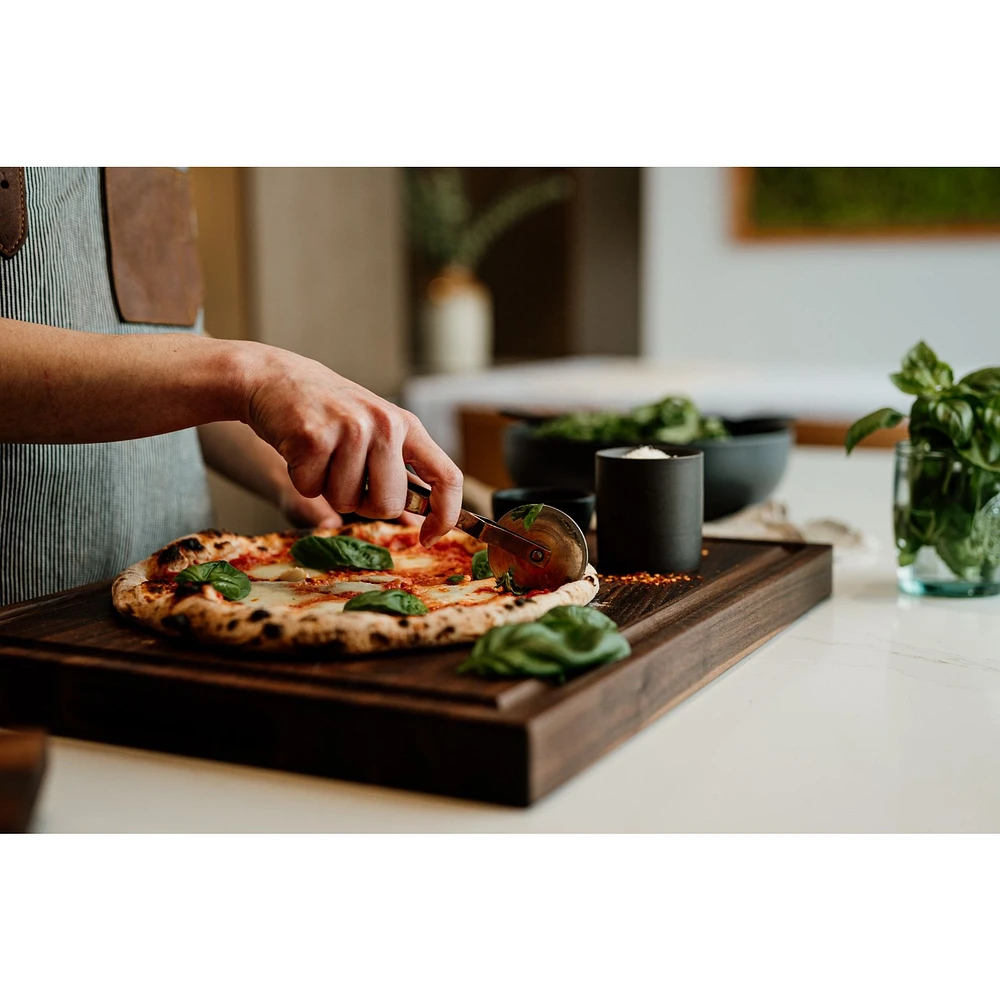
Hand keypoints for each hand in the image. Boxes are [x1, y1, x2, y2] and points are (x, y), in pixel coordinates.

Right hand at [238, 344, 462, 545]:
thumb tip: (421, 517)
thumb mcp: (374, 428)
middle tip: (345, 474)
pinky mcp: (313, 437)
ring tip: (320, 454)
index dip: (444, 515)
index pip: (447, 477)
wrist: (272, 378)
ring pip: (346, 502)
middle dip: (364, 505)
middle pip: (388, 505)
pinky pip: (311, 490)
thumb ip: (399, 468)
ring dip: (327, 489)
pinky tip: (299, 450)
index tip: (428, 538)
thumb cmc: (327, 412)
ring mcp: (350, 428)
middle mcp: (385, 424)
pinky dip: (301, 480)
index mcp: (406, 425)